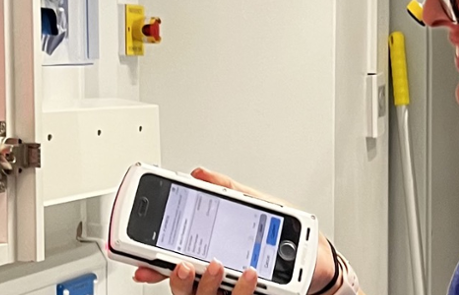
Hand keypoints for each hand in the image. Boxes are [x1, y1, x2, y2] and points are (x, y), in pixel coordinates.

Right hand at [130, 168, 337, 293]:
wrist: (316, 261)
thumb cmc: (285, 236)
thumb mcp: (257, 205)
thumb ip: (228, 191)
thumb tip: (199, 175)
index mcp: (214, 255)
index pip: (176, 263)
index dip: (155, 262)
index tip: (142, 256)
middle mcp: (220, 278)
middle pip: (186, 285)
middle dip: (176, 277)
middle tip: (178, 262)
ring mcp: (235, 291)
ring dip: (207, 284)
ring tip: (216, 263)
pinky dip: (242, 289)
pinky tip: (251, 274)